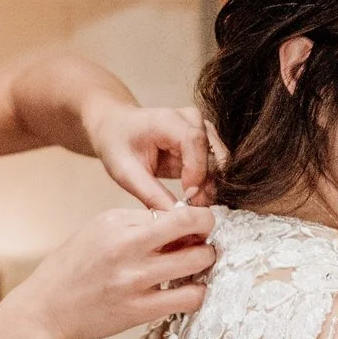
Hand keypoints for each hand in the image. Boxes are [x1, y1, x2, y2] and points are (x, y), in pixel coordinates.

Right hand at [18, 205, 214, 338]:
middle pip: (193, 228)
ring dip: (205, 262)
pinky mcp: (140, 309)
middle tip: (201, 244)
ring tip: (196, 267)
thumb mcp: (98, 229)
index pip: (175, 211)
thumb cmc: (73, 267)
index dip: (195, 218)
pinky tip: (189, 291)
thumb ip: (137, 222)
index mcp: (117, 222)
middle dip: (207, 235)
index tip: (198, 226)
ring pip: (198, 262)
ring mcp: (135, 280)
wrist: (48, 308)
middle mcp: (127, 246)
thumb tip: (178, 222)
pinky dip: (197, 292)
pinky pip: (189, 298)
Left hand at [86, 99, 222, 208]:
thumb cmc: (119, 145)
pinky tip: (196, 198)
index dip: (196, 171)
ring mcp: (203, 129)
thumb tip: (176, 218)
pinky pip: (217, 166)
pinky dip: (210, 184)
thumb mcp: (126, 172)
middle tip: (193, 209)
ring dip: (211, 186)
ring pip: (220, 162)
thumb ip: (151, 194)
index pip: (194, 141)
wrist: (117, 128)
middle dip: (207, 184)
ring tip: (192, 205)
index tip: (188, 197)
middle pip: (213, 153)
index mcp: (168, 120)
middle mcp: (192, 120)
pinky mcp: (207, 141)